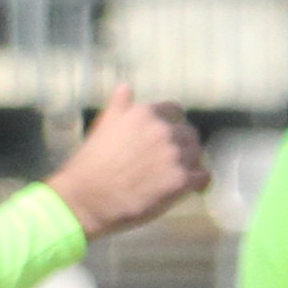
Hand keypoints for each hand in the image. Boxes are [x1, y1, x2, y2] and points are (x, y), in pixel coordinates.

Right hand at [43, 82, 205, 239]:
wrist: (84, 200)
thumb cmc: (89, 165)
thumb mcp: (102, 128)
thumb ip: (119, 106)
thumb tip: (125, 87)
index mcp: (145, 114)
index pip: (174, 112)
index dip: (170, 126)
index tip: (163, 141)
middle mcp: (163, 130)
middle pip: (189, 134)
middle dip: (181, 147)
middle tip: (166, 163)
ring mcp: (174, 155)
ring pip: (197, 155)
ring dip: (189, 164)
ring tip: (173, 176)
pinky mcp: (180, 180)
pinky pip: (203, 177)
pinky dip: (197, 183)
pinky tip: (188, 188)